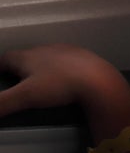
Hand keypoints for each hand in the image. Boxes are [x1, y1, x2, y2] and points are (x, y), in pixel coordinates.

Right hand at [0, 44, 123, 117]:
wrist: (98, 79)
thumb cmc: (59, 84)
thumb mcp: (25, 96)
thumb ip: (2, 104)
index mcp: (28, 56)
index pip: (5, 58)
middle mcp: (45, 49)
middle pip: (25, 56)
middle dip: (18, 67)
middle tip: (16, 81)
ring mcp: (65, 50)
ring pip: (46, 56)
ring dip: (39, 66)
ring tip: (39, 81)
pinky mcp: (82, 56)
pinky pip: (65, 60)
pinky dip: (59, 68)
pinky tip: (64, 78)